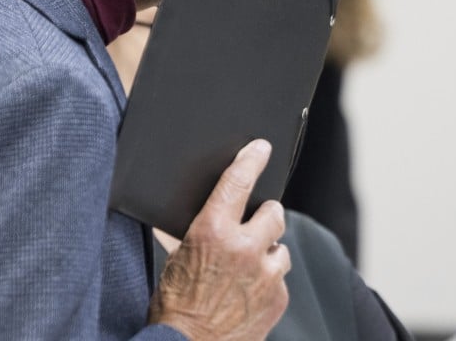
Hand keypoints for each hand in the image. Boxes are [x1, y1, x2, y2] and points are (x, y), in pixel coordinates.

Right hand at [148, 139, 290, 339]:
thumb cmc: (174, 306)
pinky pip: (280, 278)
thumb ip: (194, 232)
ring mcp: (266, 275)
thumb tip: (197, 213)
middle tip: (252, 227)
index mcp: (213, 231)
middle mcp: (244, 248)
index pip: (239, 180)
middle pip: (274, 212)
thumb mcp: (175, 259)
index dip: (252, 159)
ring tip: (245, 269)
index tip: (261, 148)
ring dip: (267, 253)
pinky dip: (268, 281)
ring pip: (281, 247)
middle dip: (264, 216)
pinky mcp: (278, 298)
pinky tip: (248, 292)